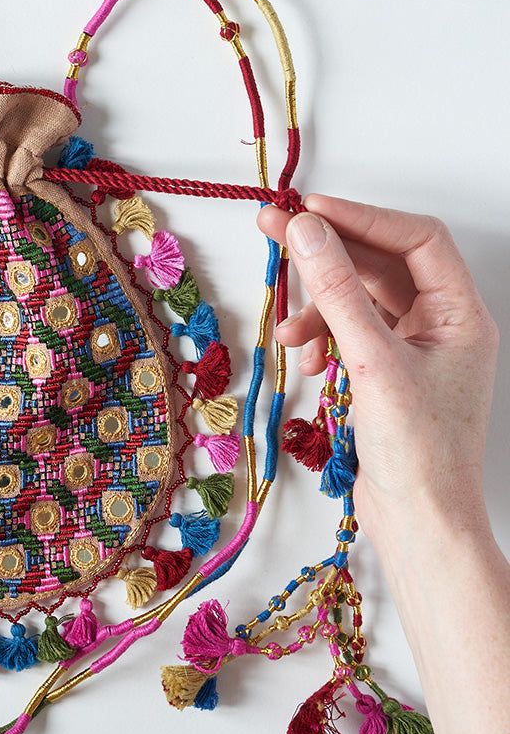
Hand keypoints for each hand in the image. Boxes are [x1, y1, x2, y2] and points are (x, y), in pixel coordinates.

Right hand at [256, 195, 497, 544]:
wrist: (418, 523)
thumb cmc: (417, 451)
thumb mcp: (373, 363)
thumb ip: (338, 293)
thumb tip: (308, 233)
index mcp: (460, 314)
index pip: (417, 240)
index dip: (364, 218)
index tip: (311, 210)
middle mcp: (441, 324)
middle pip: (381, 264)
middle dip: (328, 253)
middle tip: (273, 229)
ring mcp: (413, 348)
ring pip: (359, 299)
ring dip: (318, 305)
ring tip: (286, 329)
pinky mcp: (386, 372)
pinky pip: (348, 332)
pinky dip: (321, 337)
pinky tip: (307, 358)